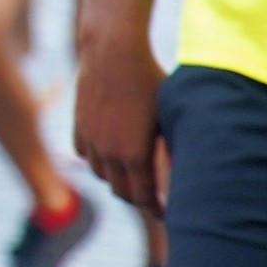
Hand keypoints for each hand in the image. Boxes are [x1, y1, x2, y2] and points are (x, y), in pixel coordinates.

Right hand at [75, 21, 168, 214]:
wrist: (113, 51)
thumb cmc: (151, 80)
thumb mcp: (171, 115)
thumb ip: (173, 148)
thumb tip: (187, 173)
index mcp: (134, 154)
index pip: (144, 197)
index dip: (157, 210)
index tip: (169, 215)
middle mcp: (108, 151)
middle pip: (121, 191)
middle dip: (139, 198)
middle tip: (155, 199)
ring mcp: (90, 138)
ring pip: (101, 175)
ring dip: (116, 180)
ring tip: (133, 176)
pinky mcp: (78, 124)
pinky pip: (84, 155)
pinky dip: (97, 160)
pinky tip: (109, 154)